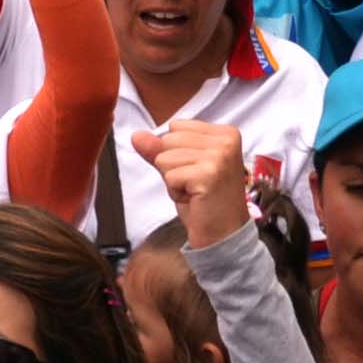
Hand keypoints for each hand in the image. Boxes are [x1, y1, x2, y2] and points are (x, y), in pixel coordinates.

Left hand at [135, 117, 254, 245]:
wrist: (223, 235)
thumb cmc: (206, 202)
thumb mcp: (182, 168)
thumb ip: (160, 149)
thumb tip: (137, 135)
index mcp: (225, 133)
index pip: (177, 126)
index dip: (178, 152)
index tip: (198, 172)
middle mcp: (226, 140)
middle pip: (169, 139)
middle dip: (173, 166)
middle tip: (196, 185)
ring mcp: (219, 156)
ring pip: (165, 157)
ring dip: (173, 180)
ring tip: (195, 192)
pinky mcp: (208, 174)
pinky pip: (169, 176)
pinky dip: (175, 192)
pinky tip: (195, 200)